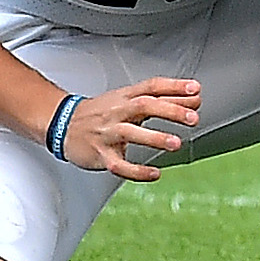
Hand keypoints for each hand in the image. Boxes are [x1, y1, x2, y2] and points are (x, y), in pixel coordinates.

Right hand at [59, 77, 201, 181]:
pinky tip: (155, 174)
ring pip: (130, 133)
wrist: (63, 124)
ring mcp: (107, 133)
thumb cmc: (102, 112)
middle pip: (144, 105)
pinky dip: (137, 171)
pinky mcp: (100, 155)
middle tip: (193, 118)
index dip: (174, 86)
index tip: (196, 89)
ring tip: (177, 143)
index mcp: (126, 96)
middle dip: (170, 110)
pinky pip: (118, 164)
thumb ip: (162, 100)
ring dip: (155, 138)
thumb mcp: (129, 100)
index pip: (152, 86)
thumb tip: (195, 98)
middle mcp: (117, 112)